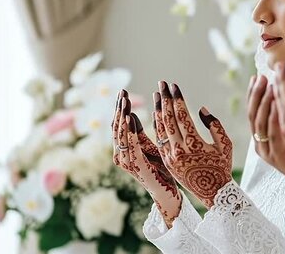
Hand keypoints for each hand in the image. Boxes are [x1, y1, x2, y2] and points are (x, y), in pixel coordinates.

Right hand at [112, 90, 180, 226]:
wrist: (168, 192)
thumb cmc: (160, 170)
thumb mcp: (150, 146)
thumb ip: (139, 133)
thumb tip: (130, 114)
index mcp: (124, 150)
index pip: (118, 125)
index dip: (119, 108)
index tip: (123, 92)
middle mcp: (121, 156)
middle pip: (116, 127)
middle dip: (119, 108)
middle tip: (122, 91)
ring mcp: (127, 162)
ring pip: (121, 134)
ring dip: (122, 116)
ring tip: (125, 100)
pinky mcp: (137, 166)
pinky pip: (131, 146)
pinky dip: (129, 131)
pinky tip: (129, 118)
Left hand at [154, 81, 232, 207]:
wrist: (213, 192)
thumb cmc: (222, 166)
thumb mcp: (225, 144)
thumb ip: (215, 125)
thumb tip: (201, 109)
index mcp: (195, 145)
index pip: (182, 116)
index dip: (177, 99)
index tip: (174, 86)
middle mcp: (179, 151)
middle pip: (168, 119)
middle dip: (165, 99)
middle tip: (162, 84)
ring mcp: (170, 157)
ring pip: (161, 129)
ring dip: (158, 110)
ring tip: (157, 94)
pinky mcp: (166, 162)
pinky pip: (159, 139)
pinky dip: (157, 125)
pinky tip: (157, 113)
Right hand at [247, 75, 284, 222]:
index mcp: (264, 133)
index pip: (254, 109)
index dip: (254, 92)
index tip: (258, 76)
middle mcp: (261, 141)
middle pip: (252, 113)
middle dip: (256, 93)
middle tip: (261, 77)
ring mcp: (267, 150)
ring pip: (259, 123)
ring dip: (264, 103)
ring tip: (269, 87)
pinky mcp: (278, 157)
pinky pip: (272, 136)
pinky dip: (272, 119)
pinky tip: (276, 105)